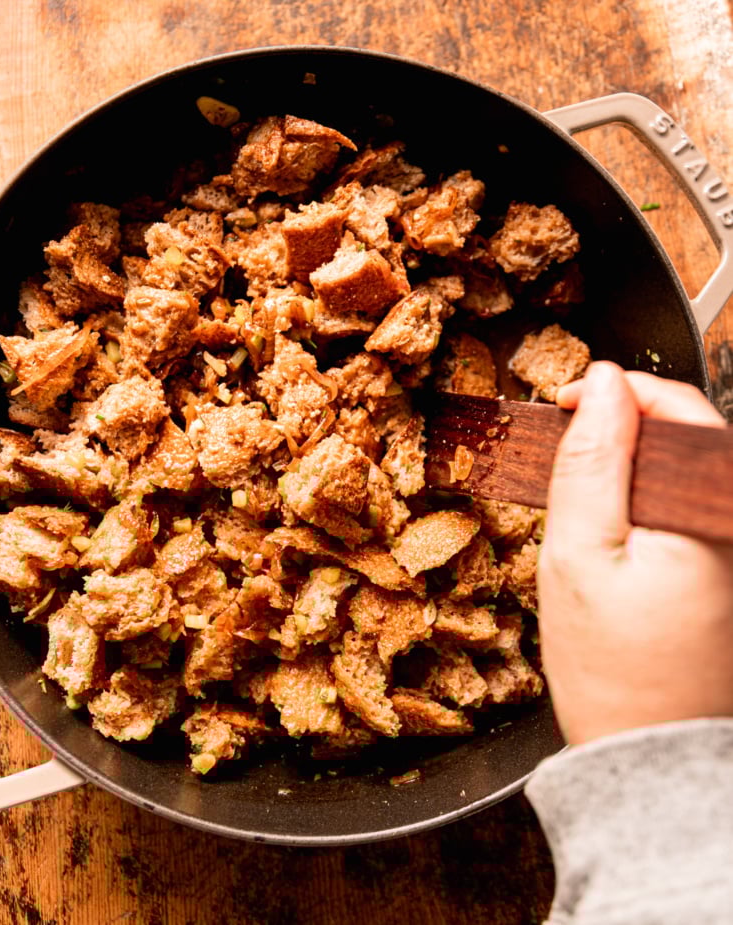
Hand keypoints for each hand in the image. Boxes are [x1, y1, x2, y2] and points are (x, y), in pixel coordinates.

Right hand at [537, 360, 732, 744]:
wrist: (649, 753)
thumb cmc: (613, 669)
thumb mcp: (579, 556)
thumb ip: (592, 463)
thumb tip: (603, 384)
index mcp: (717, 513)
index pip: (678, 408)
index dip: (613, 393)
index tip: (561, 404)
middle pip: (686, 435)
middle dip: (622, 429)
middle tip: (564, 450)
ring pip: (684, 469)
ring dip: (632, 465)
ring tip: (583, 493)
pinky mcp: (727, 567)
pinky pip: (687, 507)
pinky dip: (646, 500)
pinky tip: (614, 527)